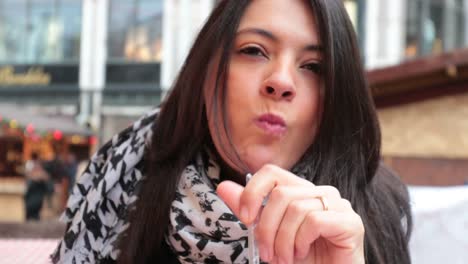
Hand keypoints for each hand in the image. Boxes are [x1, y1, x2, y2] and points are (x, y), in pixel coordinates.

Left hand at [217, 164, 364, 263]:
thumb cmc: (302, 259)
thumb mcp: (269, 234)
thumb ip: (249, 211)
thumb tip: (224, 187)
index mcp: (301, 191)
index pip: (272, 172)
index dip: (253, 192)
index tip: (246, 219)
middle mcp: (321, 192)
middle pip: (281, 194)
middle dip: (267, 228)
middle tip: (267, 254)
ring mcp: (338, 205)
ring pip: (296, 208)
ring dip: (283, 241)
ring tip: (285, 258)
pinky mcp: (350, 221)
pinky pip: (314, 220)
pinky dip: (300, 241)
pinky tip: (302, 253)